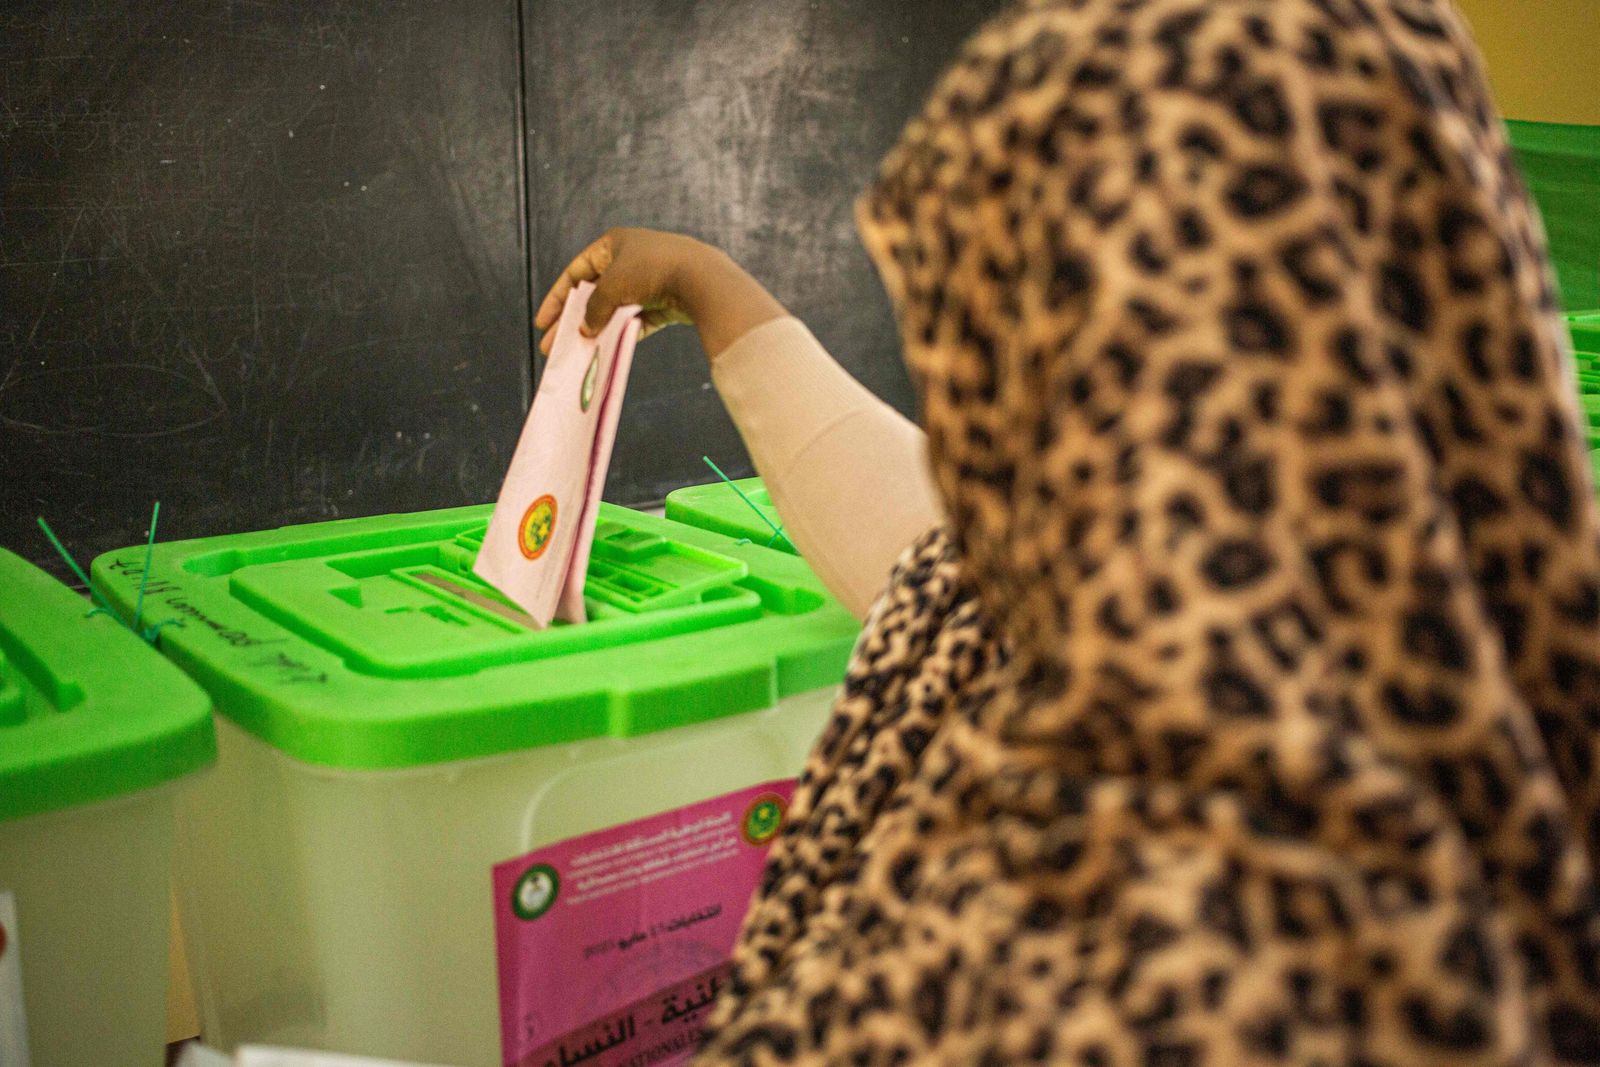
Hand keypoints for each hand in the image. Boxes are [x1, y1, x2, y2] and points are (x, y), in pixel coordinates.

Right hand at [535, 228, 788, 361]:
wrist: (702, 279)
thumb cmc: (652, 271)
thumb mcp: (613, 287)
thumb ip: (595, 308)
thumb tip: (586, 328)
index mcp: (613, 244)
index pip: (576, 272)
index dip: (558, 298)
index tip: (543, 322)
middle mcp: (630, 260)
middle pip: (594, 294)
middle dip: (574, 320)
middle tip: (554, 345)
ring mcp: (649, 282)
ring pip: (616, 309)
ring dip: (598, 330)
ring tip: (582, 352)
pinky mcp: (665, 302)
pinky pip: (638, 321)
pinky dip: (624, 333)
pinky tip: (609, 349)